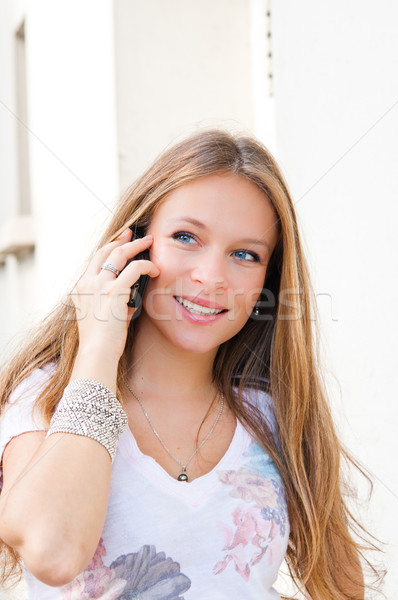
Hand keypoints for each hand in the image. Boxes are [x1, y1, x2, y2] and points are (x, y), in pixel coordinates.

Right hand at [71, 228, 159, 360]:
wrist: (97, 353)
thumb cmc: (102, 342)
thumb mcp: (105, 319)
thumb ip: (115, 306)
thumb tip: (129, 303)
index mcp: (81, 289)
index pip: (95, 260)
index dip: (109, 248)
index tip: (121, 241)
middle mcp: (87, 283)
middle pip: (105, 251)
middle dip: (121, 240)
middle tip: (134, 234)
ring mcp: (99, 286)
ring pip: (119, 254)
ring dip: (136, 246)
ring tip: (149, 242)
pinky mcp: (114, 292)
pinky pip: (134, 269)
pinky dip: (147, 266)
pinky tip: (155, 269)